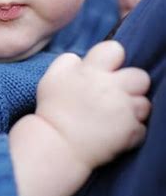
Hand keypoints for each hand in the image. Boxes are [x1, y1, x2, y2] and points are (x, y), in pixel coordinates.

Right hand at [36, 41, 150, 172]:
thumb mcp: (51, 77)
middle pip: (140, 76)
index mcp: (92, 71)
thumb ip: (69, 61)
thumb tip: (82, 59)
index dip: (113, 59)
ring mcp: (124, 110)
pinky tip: (115, 134)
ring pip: (145, 104)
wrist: (57, 145)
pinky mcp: (131, 132)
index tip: (105, 72)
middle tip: (115, 97)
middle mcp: (112, 87)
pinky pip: (142, 128)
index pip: (115, 49)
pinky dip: (131, 132)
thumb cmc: (52, 110)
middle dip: (131, 85)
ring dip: (133, 110)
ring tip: (115, 118)